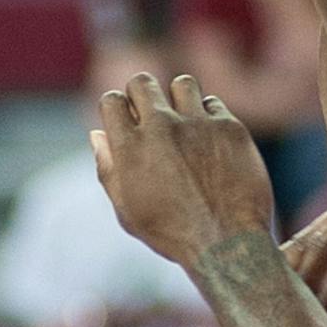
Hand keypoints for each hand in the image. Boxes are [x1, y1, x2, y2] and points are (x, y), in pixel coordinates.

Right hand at [92, 73, 275, 268]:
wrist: (228, 245)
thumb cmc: (173, 234)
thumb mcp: (128, 211)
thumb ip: (108, 169)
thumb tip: (97, 134)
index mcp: (129, 148)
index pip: (111, 100)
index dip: (118, 110)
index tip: (128, 123)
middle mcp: (160, 128)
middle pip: (142, 81)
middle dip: (143, 94)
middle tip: (152, 115)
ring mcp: (197, 124)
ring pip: (182, 84)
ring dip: (180, 100)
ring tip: (185, 123)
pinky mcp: (229, 127)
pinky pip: (214, 104)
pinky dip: (210, 118)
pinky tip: (211, 142)